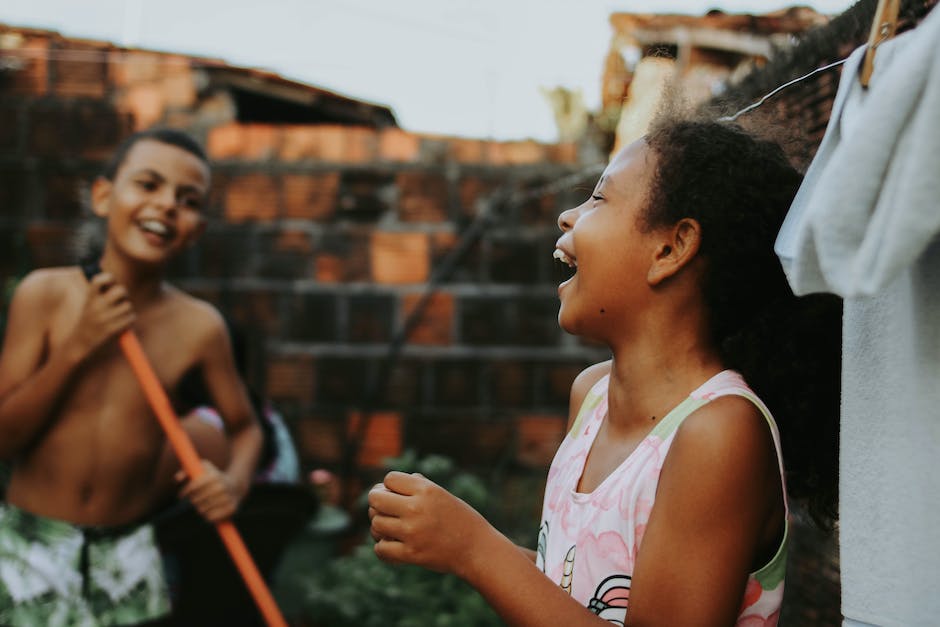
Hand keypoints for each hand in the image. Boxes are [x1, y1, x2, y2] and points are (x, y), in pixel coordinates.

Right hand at [66, 272, 134, 360]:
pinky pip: (130, 318)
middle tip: (120, 299)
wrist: (79, 342)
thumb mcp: (89, 303)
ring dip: (127, 308)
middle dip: (124, 293)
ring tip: (120, 313)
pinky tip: (123, 321)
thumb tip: (114, 279)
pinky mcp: (111, 330)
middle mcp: (96, 306)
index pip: (100, 280)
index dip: (109, 278)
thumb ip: (101, 291)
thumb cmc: (88, 318)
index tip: (111, 282)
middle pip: (121, 290)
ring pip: (128, 305)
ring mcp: (104, 318)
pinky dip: (130, 319)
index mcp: (89, 297)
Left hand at [177, 460, 242, 522]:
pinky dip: (208, 515)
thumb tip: (177, 479)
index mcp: (214, 477)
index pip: (193, 487)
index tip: (181, 495)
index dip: (185, 492)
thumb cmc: (215, 476)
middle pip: (196, 500)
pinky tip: (210, 510)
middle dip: (193, 500)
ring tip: (203, 504)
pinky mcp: (231, 509)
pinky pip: (211, 518)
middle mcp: (221, 487)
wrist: (237, 485)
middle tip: (194, 499)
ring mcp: (227, 499)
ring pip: (202, 510)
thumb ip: (188, 471)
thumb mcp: (204, 468)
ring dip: (200, 508)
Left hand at [368, 471, 494, 577]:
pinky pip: (380, 548)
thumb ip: (417, 486)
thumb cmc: (459, 518)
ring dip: (380, 526)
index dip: (390, 486)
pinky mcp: (411, 554)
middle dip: (377, 502)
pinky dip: (383, 547)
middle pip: (376, 498)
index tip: (397, 495)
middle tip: (385, 510)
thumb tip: (386, 484)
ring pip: (376, 523)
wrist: (477, 549)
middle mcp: (417, 508)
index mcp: (427, 489)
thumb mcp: (441, 494)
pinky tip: (392, 545)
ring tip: (390, 529)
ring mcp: (412, 532)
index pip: (389, 479)